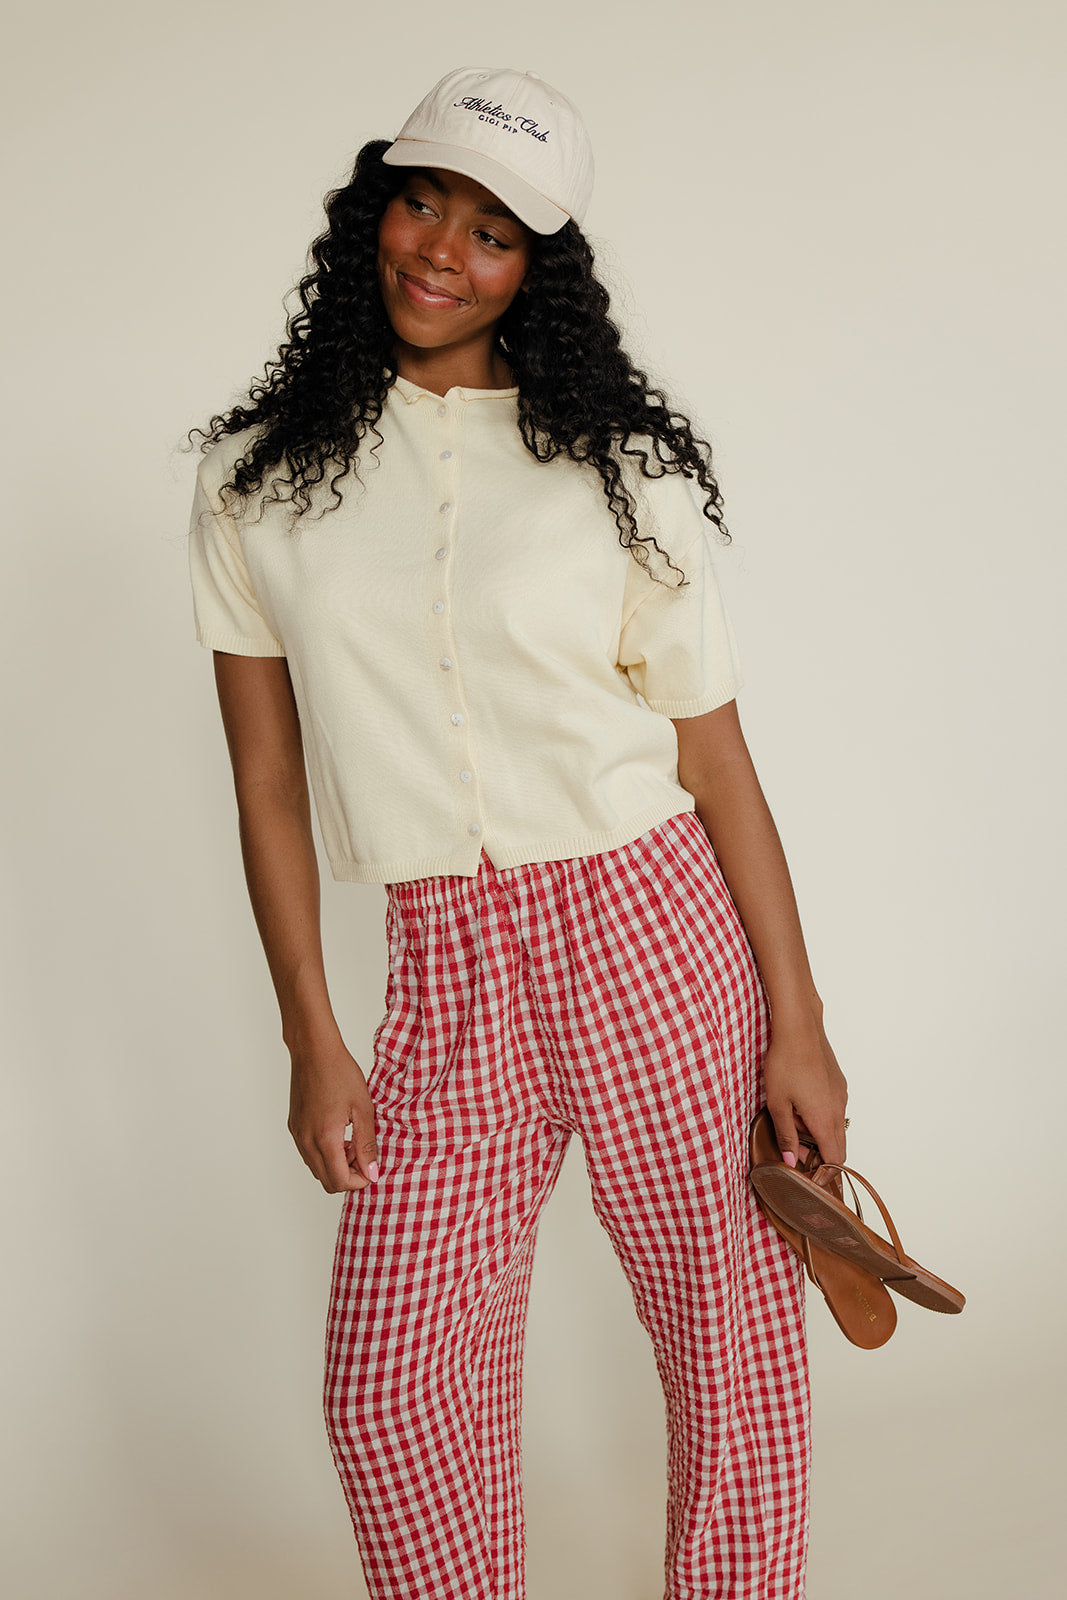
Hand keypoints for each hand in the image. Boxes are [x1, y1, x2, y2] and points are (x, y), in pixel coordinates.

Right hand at [287, 1037, 378, 1193]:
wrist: (314, 1050)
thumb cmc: (340, 1072)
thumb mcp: (363, 1108)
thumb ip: (367, 1144)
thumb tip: (371, 1172)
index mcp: (324, 1138)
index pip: (340, 1182)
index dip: (360, 1180)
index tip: (372, 1166)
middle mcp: (306, 1142)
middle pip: (326, 1181)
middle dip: (348, 1175)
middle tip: (363, 1154)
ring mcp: (297, 1135)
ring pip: (316, 1169)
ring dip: (336, 1165)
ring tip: (352, 1141)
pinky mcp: (294, 1127)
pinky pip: (309, 1154)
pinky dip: (325, 1154)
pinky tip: (339, 1133)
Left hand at [762, 1014, 848, 1169]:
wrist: (799, 1028)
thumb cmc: (785, 1063)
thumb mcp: (778, 1104)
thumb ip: (786, 1136)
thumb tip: (790, 1162)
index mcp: (825, 1119)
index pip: (835, 1161)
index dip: (824, 1176)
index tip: (810, 1181)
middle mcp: (839, 1109)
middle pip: (838, 1147)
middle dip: (819, 1157)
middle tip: (795, 1153)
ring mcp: (841, 1095)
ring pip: (834, 1127)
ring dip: (817, 1134)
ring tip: (791, 1120)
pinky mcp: (838, 1083)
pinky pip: (833, 1109)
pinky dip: (820, 1116)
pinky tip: (799, 1103)